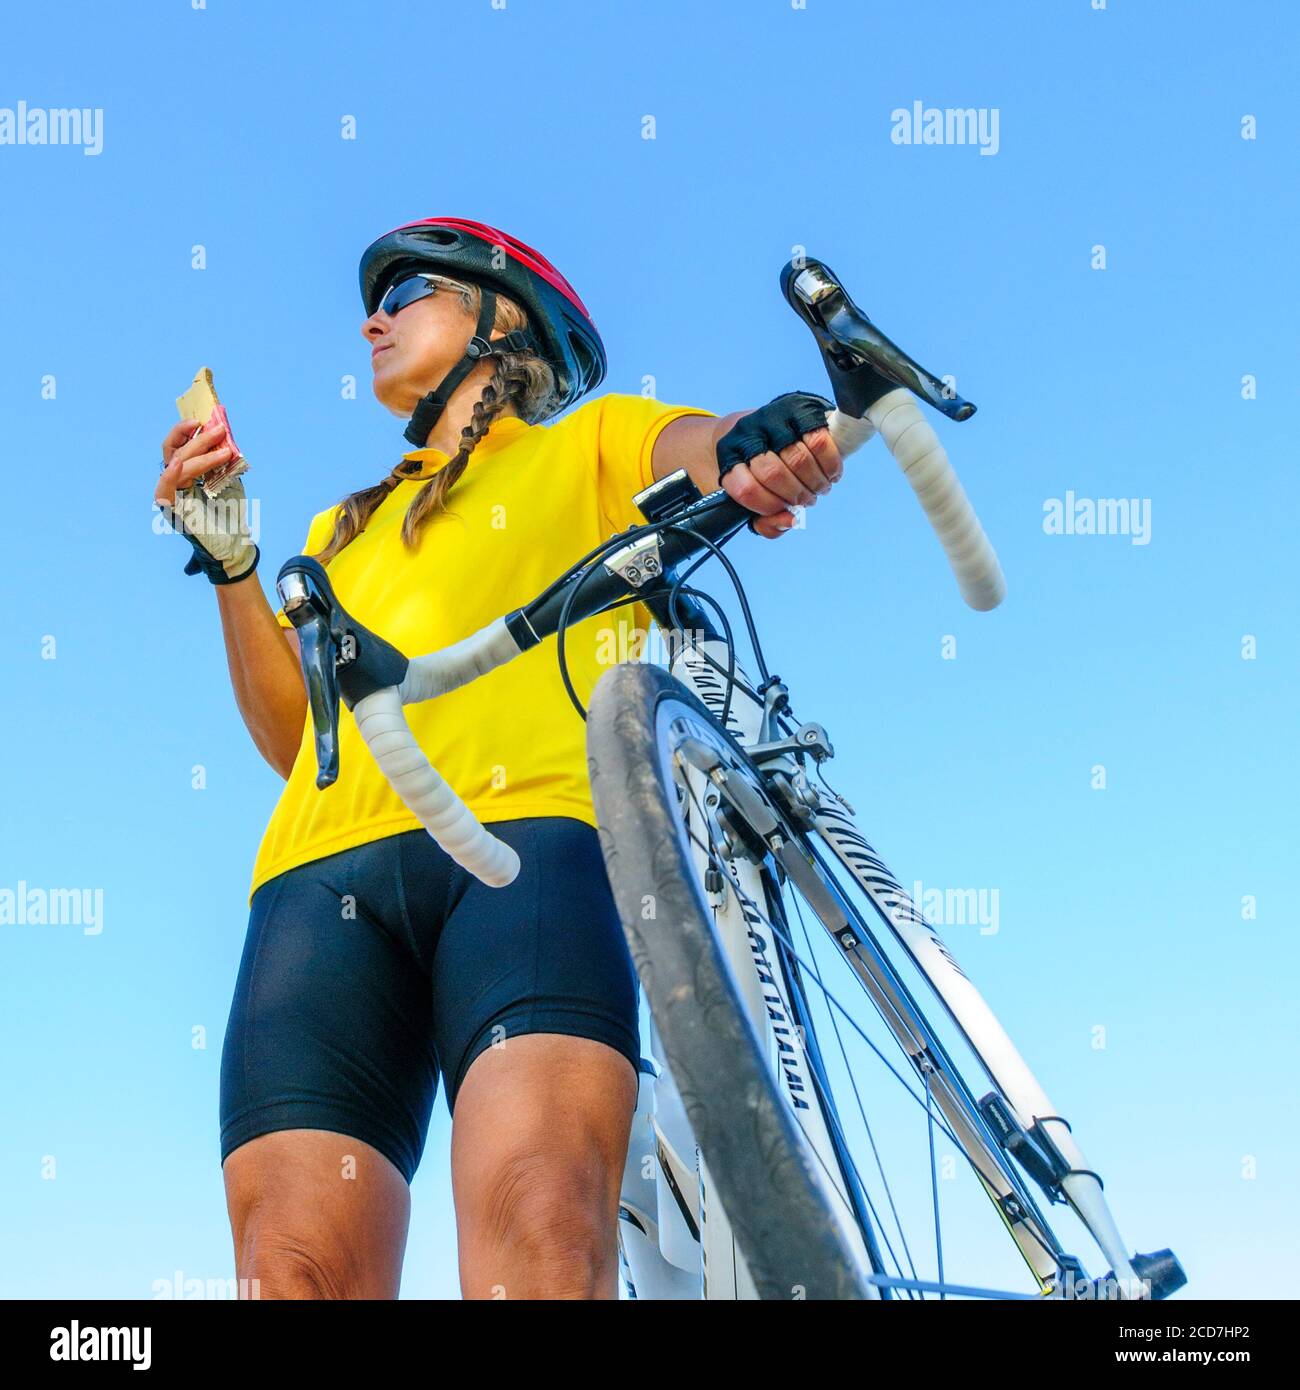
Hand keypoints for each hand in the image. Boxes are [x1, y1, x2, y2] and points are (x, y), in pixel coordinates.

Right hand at [156, 419, 257, 582]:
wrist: (235, 544)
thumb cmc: (231, 515)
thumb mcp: (229, 481)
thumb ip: (224, 461)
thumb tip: (225, 435)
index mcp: (186, 474)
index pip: (179, 445)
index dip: (187, 430)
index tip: (205, 419)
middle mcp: (175, 482)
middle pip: (177, 450)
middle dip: (199, 438)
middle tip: (219, 429)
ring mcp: (171, 494)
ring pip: (177, 464)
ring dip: (199, 453)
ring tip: (223, 448)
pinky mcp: (172, 509)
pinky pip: (164, 488)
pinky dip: (170, 474)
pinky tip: (179, 462)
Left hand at [714, 392, 843, 539]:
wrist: (765, 425)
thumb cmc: (758, 468)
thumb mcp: (754, 498)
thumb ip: (767, 522)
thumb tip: (790, 520)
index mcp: (729, 457)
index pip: (746, 489)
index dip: (769, 506)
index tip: (782, 508)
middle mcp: (747, 434)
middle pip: (774, 474)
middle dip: (796, 495)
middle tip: (806, 499)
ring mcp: (773, 418)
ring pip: (798, 458)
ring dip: (815, 483)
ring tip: (819, 488)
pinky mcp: (799, 408)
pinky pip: (819, 441)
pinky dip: (830, 465)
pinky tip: (830, 474)